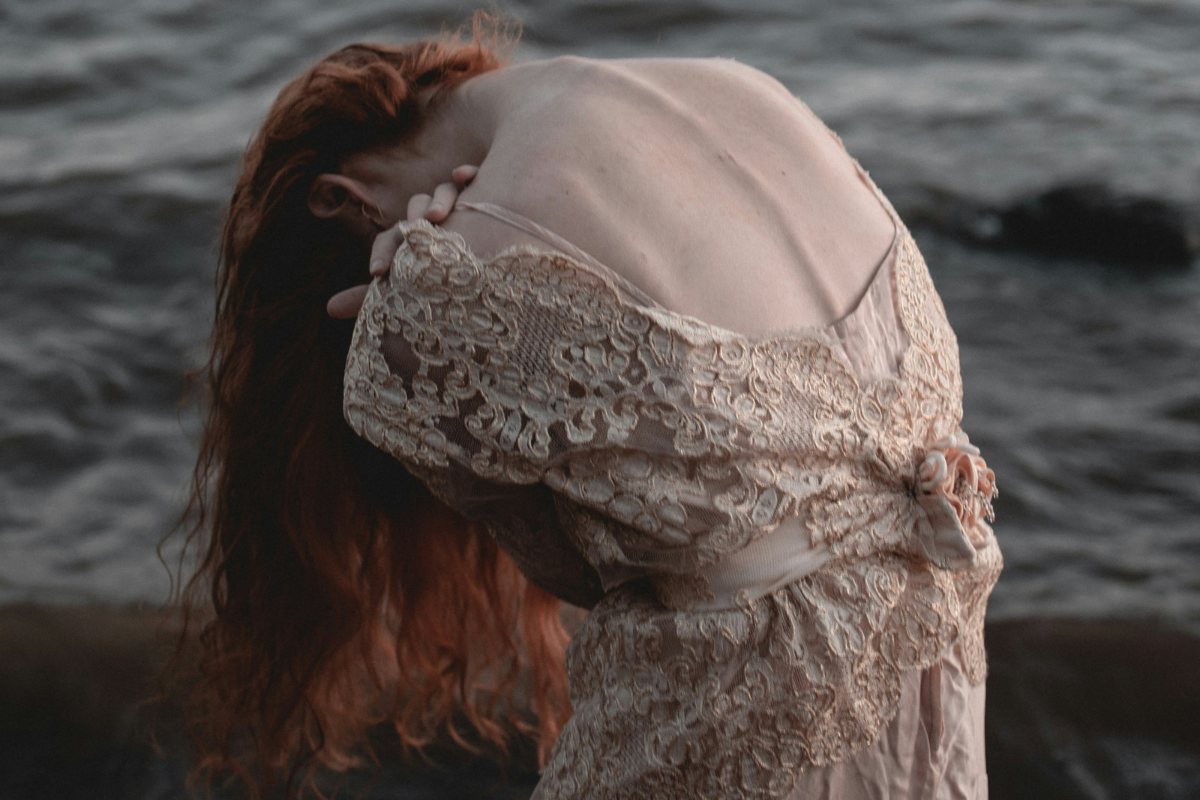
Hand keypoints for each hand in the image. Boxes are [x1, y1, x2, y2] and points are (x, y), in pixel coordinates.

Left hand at [326, 165, 477, 319]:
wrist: (491, 277)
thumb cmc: (445, 289)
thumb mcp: (407, 295)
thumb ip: (368, 298)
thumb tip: (328, 308)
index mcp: (414, 243)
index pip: (393, 238)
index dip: (383, 252)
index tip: (377, 274)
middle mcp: (434, 222)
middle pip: (416, 208)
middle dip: (412, 219)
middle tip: (413, 237)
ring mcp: (459, 207)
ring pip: (443, 191)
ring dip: (438, 199)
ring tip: (437, 217)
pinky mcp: (484, 198)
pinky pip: (473, 177)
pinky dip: (466, 172)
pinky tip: (464, 176)